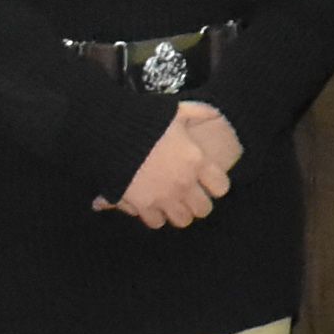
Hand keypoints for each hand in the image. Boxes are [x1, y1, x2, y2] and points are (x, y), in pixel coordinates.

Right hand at [106, 102, 239, 229]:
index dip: (216, 185)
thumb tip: (215, 113)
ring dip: (178, 212)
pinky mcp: (143, 205)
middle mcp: (184, 183)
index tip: (208, 180)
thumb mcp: (177, 111)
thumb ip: (199, 113)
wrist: (113, 134)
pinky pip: (156, 222)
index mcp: (196, 161)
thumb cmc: (147, 121)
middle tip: (189, 194)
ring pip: (183, 220)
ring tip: (172, 203)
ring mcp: (164, 197)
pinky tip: (152, 205)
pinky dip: (155, 216)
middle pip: (203, 209)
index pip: (221, 187)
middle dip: (197, 202)